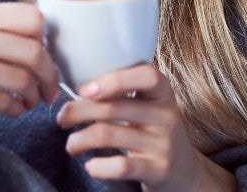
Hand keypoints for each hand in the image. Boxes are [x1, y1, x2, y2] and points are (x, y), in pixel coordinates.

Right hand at [0, 0, 58, 190]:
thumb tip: (42, 35)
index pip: (32, 19)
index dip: (46, 40)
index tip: (45, 54)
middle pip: (34, 51)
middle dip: (50, 74)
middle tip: (50, 87)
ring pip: (23, 79)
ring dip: (35, 95)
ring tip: (32, 101)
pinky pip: (5, 103)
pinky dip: (18, 110)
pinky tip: (14, 110)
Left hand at [56, 64, 235, 191]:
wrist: (184, 170)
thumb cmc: (154, 131)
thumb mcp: (149, 105)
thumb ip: (123, 90)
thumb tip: (73, 78)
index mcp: (162, 93)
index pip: (146, 75)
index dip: (113, 80)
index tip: (83, 90)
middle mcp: (166, 116)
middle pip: (114, 107)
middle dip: (78, 112)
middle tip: (62, 118)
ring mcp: (163, 144)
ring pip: (109, 135)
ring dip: (78, 140)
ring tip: (71, 145)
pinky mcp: (158, 170)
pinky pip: (121, 166)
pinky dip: (98, 167)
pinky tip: (90, 165)